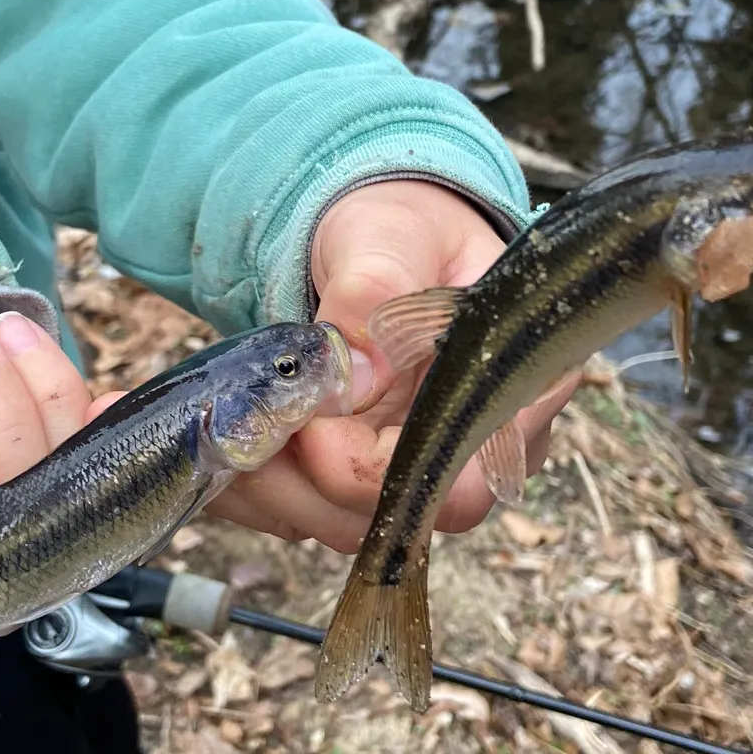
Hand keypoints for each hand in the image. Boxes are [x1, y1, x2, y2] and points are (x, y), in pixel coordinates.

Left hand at [208, 180, 574, 551]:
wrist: (376, 239)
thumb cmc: (404, 228)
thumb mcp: (388, 235)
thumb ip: (374, 288)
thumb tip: (355, 376)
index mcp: (520, 384)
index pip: (468, 474)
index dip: (383, 469)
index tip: (313, 429)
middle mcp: (485, 443)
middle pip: (409, 512)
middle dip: (314, 483)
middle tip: (252, 430)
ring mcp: (428, 466)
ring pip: (354, 525)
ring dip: (280, 489)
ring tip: (231, 428)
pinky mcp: (372, 477)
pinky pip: (316, 511)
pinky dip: (266, 488)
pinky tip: (234, 444)